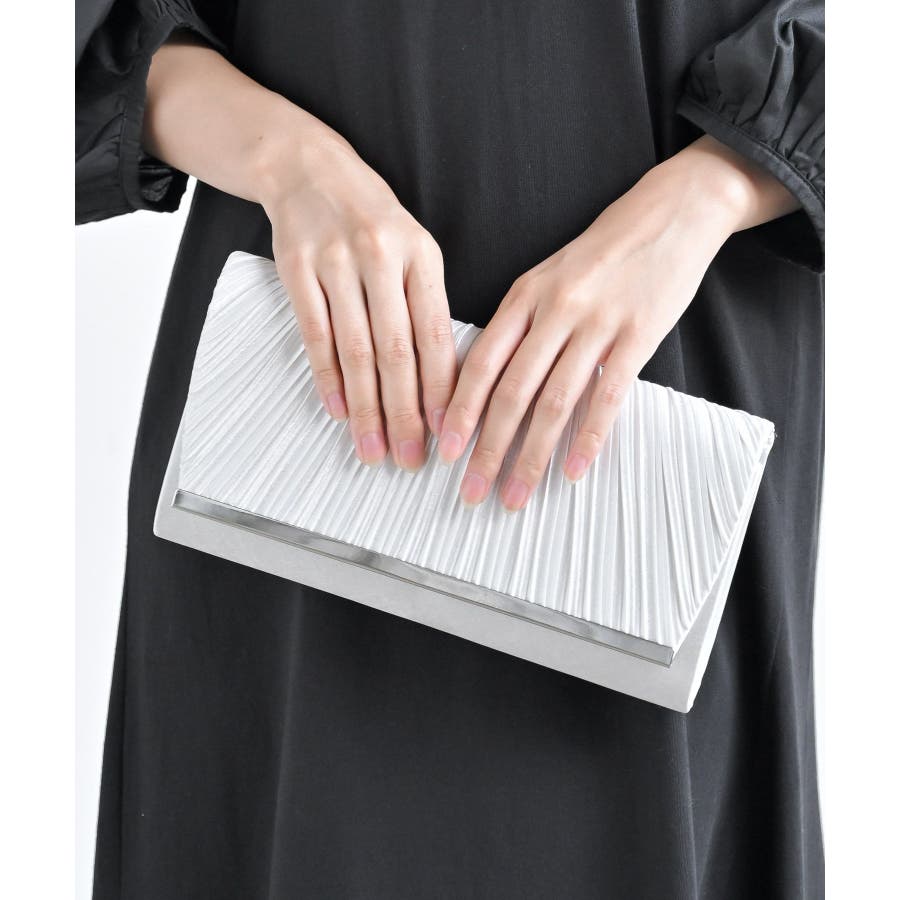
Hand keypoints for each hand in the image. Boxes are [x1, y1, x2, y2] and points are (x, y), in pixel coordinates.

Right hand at [260, 130, 455, 469]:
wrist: (309, 169)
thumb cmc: (371, 219)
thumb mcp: (415, 250)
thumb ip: (428, 306)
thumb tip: (441, 380)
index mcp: (421, 257)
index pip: (436, 335)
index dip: (442, 389)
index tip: (446, 430)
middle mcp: (381, 257)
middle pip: (396, 351)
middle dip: (405, 412)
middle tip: (410, 456)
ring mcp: (335, 262)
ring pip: (355, 350)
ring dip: (366, 408)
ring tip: (373, 446)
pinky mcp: (296, 268)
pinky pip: (314, 334)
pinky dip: (327, 378)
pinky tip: (338, 410)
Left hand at [436, 135, 799, 510]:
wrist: (669, 213)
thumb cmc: (601, 252)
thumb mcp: (546, 277)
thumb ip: (517, 325)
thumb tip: (485, 380)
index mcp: (524, 296)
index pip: (481, 364)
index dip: (459, 411)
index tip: (444, 450)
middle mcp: (554, 311)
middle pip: (512, 393)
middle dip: (486, 449)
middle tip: (470, 491)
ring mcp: (597, 324)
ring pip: (554, 403)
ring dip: (531, 457)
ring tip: (516, 494)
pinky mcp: (638, 336)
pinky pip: (607, 396)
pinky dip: (588, 438)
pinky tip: (573, 470)